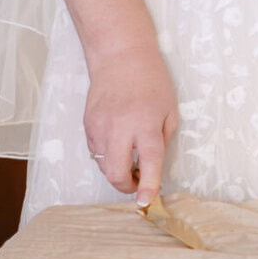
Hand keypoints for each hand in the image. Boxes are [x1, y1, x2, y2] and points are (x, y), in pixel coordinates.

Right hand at [83, 41, 177, 206]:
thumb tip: (152, 166)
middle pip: (116, 173)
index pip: (148, 162)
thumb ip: (162, 139)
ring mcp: (100, 128)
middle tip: (138, 181)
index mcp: (146, 124)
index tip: (146, 202)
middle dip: (126, 186)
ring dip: (117, 170)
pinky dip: (107, 154)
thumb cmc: (151, 81)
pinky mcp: (87, 126)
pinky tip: (117, 139)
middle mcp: (120, 128)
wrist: (121, 57)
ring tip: (130, 155)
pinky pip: (96, 151)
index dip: (148, 185)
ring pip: (104, 166)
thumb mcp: (169, 109)